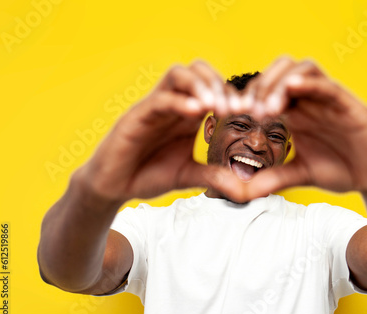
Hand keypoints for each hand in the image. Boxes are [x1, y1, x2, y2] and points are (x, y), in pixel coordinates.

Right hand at [76, 61, 239, 202]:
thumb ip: (214, 177)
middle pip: (197, 70)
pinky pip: (159, 99)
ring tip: (216, 105)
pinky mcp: (137, 116)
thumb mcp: (188, 176)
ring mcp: (155, 107)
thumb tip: (244, 190)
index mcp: (188, 114)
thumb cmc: (148, 174)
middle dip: (219, 83)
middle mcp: (173, 104)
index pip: (213, 89)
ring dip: (200, 85)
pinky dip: (178, 101)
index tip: (252, 111)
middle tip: (234, 107)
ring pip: (178, 75)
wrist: (114, 187)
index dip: (233, 96)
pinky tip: (195, 111)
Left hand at [208, 58, 366, 201]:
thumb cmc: (339, 169)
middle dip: (261, 85)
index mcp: (297, 112)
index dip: (249, 96)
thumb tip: (242, 193)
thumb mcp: (300, 174)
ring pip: (304, 69)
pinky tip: (293, 88)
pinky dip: (310, 83)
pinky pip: (329, 86)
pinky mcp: (349, 105)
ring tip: (268, 107)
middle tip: (249, 109)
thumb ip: (273, 179)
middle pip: (282, 71)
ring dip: (282, 82)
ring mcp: (330, 99)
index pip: (269, 90)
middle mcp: (311, 100)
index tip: (233, 112)